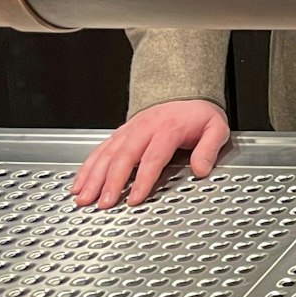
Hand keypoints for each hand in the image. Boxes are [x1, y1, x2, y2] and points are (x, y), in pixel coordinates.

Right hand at [70, 100, 228, 209]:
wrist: (184, 92)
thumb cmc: (197, 115)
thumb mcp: (216, 127)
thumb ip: (209, 148)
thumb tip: (201, 169)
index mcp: (168, 129)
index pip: (153, 157)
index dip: (142, 180)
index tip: (135, 199)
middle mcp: (144, 129)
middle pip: (124, 157)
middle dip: (112, 182)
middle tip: (104, 204)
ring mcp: (129, 131)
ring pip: (106, 154)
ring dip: (94, 177)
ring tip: (85, 198)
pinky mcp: (119, 134)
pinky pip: (100, 150)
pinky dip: (87, 168)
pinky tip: (79, 183)